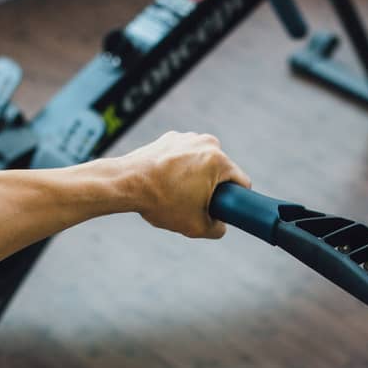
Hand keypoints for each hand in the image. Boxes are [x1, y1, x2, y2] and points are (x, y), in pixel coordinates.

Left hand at [121, 131, 250, 238]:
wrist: (125, 183)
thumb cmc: (161, 202)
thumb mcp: (196, 226)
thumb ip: (218, 229)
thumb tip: (221, 225)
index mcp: (219, 161)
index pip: (242, 183)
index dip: (236, 200)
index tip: (223, 209)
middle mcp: (206, 143)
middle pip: (222, 171)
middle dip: (213, 187)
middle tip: (194, 204)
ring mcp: (187, 138)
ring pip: (202, 162)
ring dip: (196, 176)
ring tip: (176, 193)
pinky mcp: (171, 138)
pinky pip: (185, 156)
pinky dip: (179, 168)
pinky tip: (166, 181)